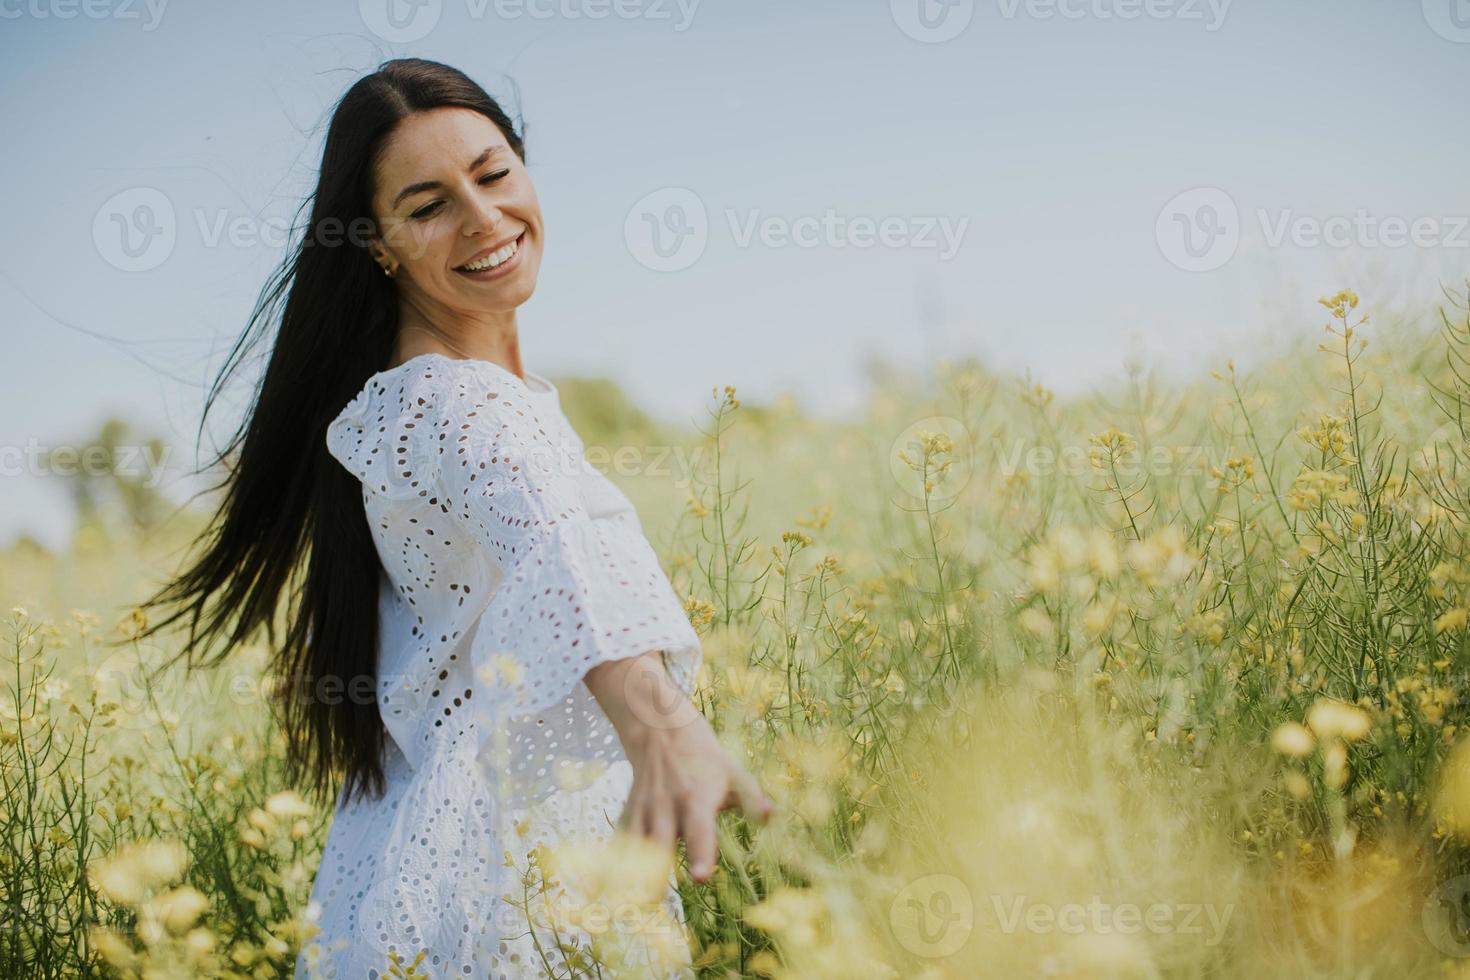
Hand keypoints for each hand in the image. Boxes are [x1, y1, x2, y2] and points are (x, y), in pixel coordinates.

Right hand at [584, 651, 774, 882]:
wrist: (660, 731)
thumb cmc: (704, 757)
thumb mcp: (732, 771)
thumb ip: (751, 797)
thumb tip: (770, 817)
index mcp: (696, 797)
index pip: (699, 828)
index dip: (700, 852)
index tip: (700, 877)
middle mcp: (667, 805)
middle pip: (659, 842)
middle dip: (655, 872)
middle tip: (653, 902)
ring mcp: (644, 809)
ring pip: (634, 844)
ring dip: (631, 871)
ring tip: (630, 902)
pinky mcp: (629, 811)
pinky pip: (620, 838)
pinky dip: (614, 859)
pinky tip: (608, 884)